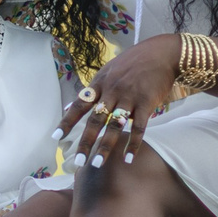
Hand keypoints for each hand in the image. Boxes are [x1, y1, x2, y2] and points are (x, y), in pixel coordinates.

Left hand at [57, 34, 182, 167]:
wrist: (161, 53)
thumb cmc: (133, 63)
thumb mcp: (108, 71)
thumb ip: (92, 90)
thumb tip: (69, 105)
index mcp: (100, 83)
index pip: (79, 105)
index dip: (67, 121)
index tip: (56, 137)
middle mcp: (112, 91)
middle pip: (95, 120)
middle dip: (86, 141)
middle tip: (78, 161)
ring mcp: (129, 97)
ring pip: (115, 126)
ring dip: (105, 146)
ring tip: (97, 163)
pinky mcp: (147, 102)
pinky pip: (139, 127)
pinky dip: (133, 144)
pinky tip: (128, 158)